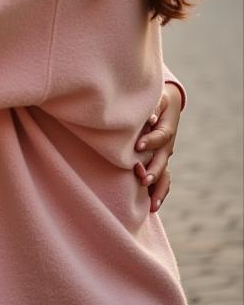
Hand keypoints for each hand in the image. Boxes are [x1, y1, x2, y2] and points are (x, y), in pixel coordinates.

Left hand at [134, 82, 182, 211]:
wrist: (166, 103)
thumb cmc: (156, 100)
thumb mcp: (157, 98)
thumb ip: (153, 107)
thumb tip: (150, 117)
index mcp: (166, 128)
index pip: (160, 136)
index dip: (150, 141)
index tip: (138, 146)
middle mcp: (167, 146)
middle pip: (163, 160)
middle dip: (153, 170)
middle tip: (141, 179)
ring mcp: (164, 155)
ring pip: (164, 175)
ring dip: (157, 187)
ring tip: (150, 203)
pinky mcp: (160, 161)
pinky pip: (163, 180)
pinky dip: (159, 192)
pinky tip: (152, 206)